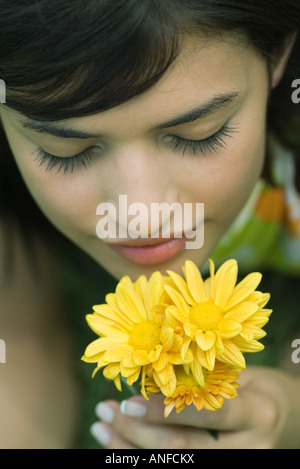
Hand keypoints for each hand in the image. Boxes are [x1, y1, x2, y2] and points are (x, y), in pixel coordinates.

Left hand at [90, 366, 299, 448]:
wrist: (289, 419)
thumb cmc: (258, 389)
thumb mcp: (238, 377)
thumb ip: (201, 382)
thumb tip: (146, 376)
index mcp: (257, 413)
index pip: (206, 414)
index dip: (164, 410)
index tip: (127, 400)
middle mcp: (251, 449)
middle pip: (186, 449)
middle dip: (138, 432)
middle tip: (105, 412)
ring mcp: (240, 465)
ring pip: (178, 464)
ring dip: (131, 449)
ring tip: (101, 428)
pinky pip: (180, 466)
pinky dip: (143, 457)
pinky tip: (118, 447)